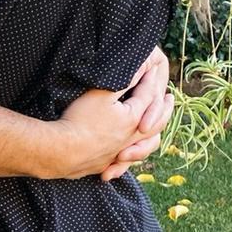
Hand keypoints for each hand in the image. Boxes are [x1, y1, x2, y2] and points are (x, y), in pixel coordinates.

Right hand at [52, 49, 174, 180]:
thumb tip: (142, 66)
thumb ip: (124, 81)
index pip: (147, 96)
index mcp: (133, 119)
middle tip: (170, 99)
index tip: (151, 69)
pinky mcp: (104, 165)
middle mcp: (130, 138)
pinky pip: (124, 163)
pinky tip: (126, 156)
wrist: (61, 151)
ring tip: (155, 129)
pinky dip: (130, 158)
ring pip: (144, 146)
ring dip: (153, 136)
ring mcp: (118, 154)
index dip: (149, 80)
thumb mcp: (102, 93)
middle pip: (156, 123)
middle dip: (164, 109)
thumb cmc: (80, 119)